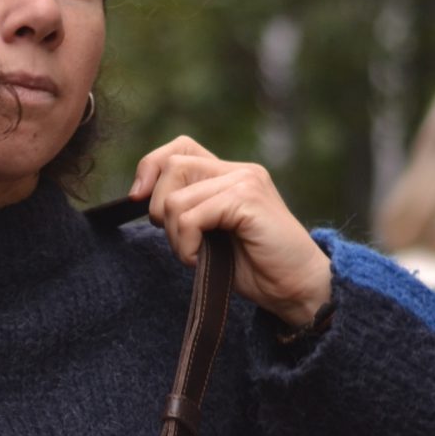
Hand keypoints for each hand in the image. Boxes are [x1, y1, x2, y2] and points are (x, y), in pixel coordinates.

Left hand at [130, 136, 331, 328]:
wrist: (297, 287)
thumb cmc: (255, 267)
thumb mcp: (211, 233)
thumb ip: (188, 209)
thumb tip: (142, 196)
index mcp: (230, 174)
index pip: (179, 148)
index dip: (150, 168)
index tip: (137, 199)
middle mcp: (238, 170)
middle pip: (171, 167)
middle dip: (159, 210)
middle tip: (181, 242)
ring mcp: (245, 182)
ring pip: (176, 199)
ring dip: (175, 236)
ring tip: (197, 254)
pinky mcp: (247, 200)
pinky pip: (191, 218)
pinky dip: (186, 246)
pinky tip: (201, 259)